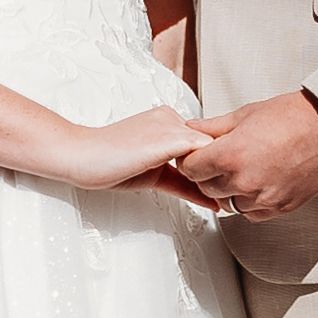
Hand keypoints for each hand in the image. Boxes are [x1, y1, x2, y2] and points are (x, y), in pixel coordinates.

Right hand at [27, 106, 218, 199]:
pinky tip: (217, 198)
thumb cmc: (109, 165)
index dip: (219, 162)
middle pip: (212, 144)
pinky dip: (213, 175)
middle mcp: (171, 118)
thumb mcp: (155, 176)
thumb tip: (211, 199)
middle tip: (237, 194)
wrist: (81, 157)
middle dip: (225, 167)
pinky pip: (202, 154)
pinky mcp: (169, 139)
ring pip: (210, 148)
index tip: (231, 181)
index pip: (203, 141)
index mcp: (166, 120)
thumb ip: (184, 182)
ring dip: (221, 173)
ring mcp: (171, 126)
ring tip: (231, 199)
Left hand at [174, 92, 317, 220]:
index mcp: (230, 156)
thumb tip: (192, 128)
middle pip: (206, 188)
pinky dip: (250, 202)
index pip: (190, 168)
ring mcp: (263, 198)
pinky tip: (258, 182)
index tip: (197, 155)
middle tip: (219, 160)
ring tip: (242, 170)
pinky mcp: (280, 208)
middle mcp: (244, 182)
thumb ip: (213, 127)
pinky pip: (252, 214)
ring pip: (228, 204)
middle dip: (207, 174)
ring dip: (228, 190)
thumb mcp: (245, 114)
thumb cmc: (293, 116)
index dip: (191, 160)